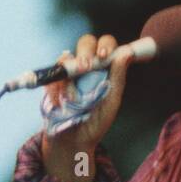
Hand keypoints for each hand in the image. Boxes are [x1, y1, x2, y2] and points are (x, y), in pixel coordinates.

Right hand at [41, 32, 132, 181]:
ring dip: (72, 69)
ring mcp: (69, 72)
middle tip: (86, 67)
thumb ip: (118, 76)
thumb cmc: (96, 120)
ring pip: (67, 56)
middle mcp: (87, 65)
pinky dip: (58, 85)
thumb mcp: (111, 100)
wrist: (74, 138)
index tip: (104, 56)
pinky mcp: (53, 80)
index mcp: (104, 67)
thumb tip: (127, 53)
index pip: (106, 45)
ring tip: (74, 92)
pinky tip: (62, 100)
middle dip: (86, 51)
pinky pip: (53, 73)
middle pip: (86, 43)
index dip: (105, 45)